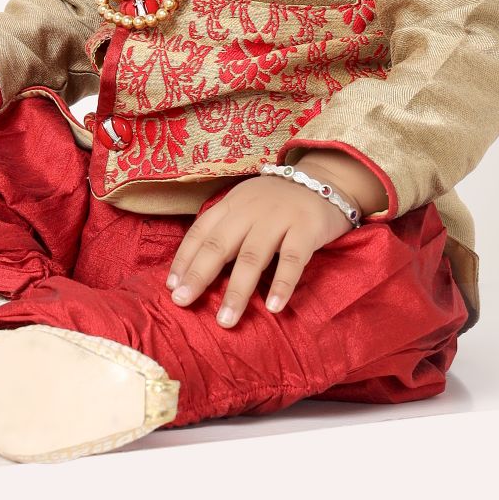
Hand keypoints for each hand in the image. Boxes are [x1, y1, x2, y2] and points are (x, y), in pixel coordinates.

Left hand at [165, 172, 353, 327]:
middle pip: (220, 244)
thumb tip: (194, 269)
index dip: (184, 259)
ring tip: (225, 320)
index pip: (201, 231)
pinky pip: (293, 260)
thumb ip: (226, 229)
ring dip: (237, 291)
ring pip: (252, 257)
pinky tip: (273, 307)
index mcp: (232, 204)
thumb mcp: (246, 205)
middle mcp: (251, 209)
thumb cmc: (279, 202)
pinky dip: (282, 284)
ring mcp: (280, 217)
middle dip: (199, 275)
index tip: (171, 287)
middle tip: (182, 303)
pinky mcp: (307, 228)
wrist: (326, 179)